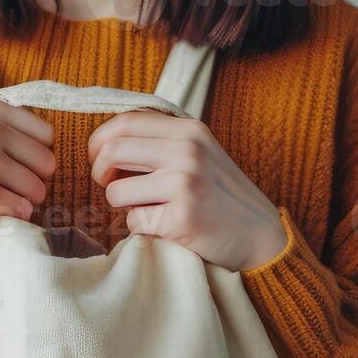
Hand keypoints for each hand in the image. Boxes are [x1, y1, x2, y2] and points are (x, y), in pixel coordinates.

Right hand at [0, 98, 55, 257]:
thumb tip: (48, 143)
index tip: (10, 167)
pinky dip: (10, 218)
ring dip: (21, 202)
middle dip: (31, 181)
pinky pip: (23, 211)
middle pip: (47, 162)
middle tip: (1, 189)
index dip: (33, 156)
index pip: (46, 134)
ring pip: (38, 189)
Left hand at [89, 112, 287, 271]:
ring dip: (122, 206)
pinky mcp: (181, 218)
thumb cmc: (221, 196)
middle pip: (111, 151)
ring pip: (116, 191)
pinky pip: (134, 222)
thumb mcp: (200, 153)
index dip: (99, 141)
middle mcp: (186, 151)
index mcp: (188, 130)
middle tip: (109, 186)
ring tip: (146, 209)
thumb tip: (107, 143)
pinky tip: (166, 227)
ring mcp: (184, 184)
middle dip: (99, 173)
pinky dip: (142, 228)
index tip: (98, 158)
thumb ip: (161, 143)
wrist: (259, 234)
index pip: (125, 122)